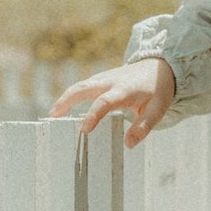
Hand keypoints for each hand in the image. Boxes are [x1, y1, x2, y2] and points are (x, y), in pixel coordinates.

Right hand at [49, 58, 175, 146]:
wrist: (158, 66)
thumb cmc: (158, 90)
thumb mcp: (158, 109)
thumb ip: (144, 127)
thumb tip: (128, 144)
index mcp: (124, 90)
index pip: (105, 102)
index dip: (93, 115)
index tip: (84, 129)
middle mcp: (110, 81)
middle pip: (83, 87)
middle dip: (66, 100)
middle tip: (53, 116)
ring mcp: (103, 78)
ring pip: (79, 85)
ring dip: (64, 98)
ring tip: (53, 115)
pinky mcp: (100, 79)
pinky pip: (82, 87)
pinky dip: (70, 96)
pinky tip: (63, 109)